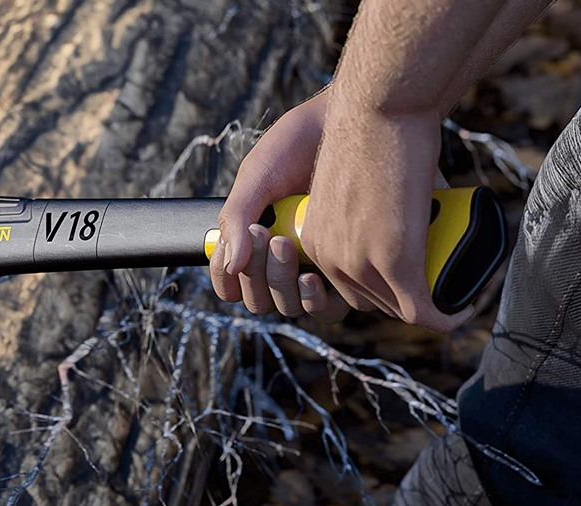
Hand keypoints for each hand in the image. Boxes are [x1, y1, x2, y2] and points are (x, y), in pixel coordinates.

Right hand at [210, 90, 351, 322]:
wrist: (352, 123)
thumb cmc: (298, 144)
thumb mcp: (258, 175)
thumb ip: (235, 216)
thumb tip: (229, 262)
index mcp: (254, 240)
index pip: (233, 281)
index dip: (227, 279)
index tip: (236, 254)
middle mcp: (284, 259)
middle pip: (262, 299)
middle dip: (261, 274)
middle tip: (270, 237)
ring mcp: (317, 267)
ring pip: (293, 306)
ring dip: (286, 288)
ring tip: (293, 253)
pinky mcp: (351, 270)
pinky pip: (332, 307)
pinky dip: (320, 299)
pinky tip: (320, 276)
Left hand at [301, 85, 473, 331]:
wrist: (380, 108)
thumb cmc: (373, 131)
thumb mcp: (352, 180)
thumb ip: (359, 204)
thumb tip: (386, 209)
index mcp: (315, 238)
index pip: (347, 285)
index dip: (382, 288)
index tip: (413, 273)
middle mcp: (328, 257)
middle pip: (373, 301)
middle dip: (407, 297)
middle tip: (440, 275)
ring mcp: (359, 262)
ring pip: (401, 307)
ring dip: (429, 306)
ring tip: (454, 283)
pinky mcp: (393, 261)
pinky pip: (421, 310)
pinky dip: (445, 317)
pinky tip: (461, 311)